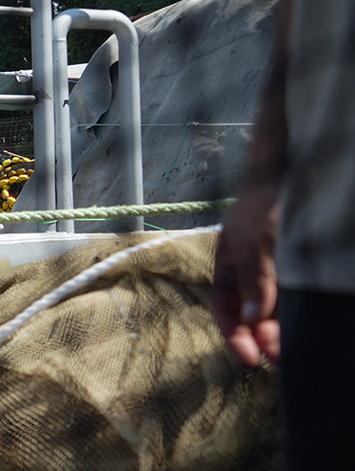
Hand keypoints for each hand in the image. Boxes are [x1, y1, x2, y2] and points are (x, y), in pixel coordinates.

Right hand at [212, 183, 281, 367]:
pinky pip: (295, 298)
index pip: (225, 308)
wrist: (295, 174)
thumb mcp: (255, 244)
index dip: (234, 335)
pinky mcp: (299, 271)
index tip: (251, 358)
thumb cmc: (265, 207)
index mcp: (229, 267)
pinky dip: (297, 314)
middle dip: (263, 338)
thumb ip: (254, 281)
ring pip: (275, 310)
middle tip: (281, 356)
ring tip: (295, 347)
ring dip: (281, 330)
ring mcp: (277, 273)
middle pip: (252, 315)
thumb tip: (253, 321)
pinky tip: (307, 323)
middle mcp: (251, 274)